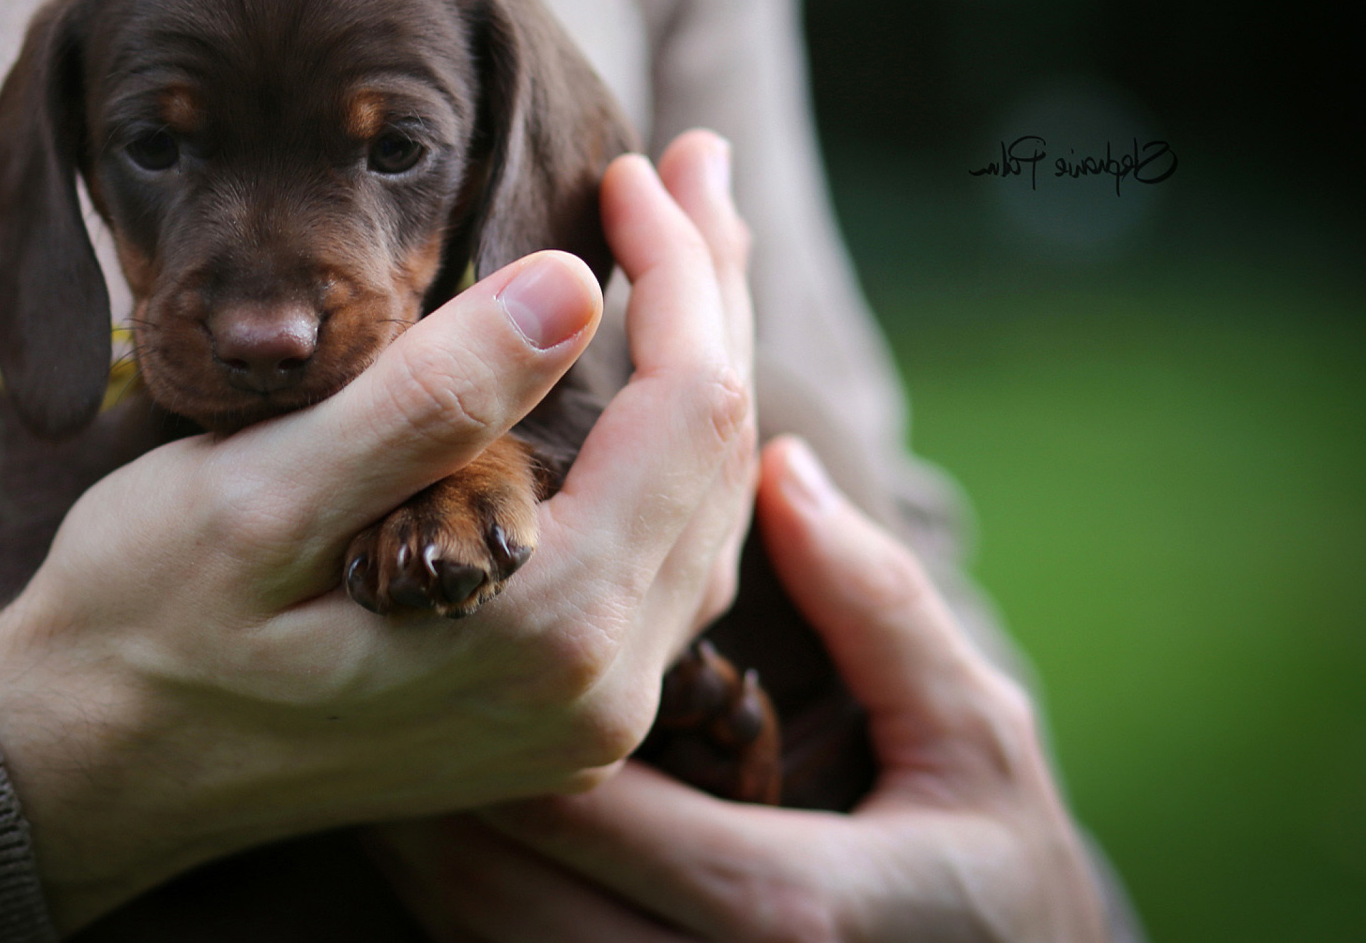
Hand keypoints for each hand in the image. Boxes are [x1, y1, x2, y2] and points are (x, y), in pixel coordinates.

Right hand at [0, 130, 757, 933]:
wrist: (99, 766)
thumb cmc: (150, 619)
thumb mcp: (258, 495)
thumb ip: (426, 402)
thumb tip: (574, 287)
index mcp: (546, 626)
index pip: (687, 406)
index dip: (673, 267)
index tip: (624, 166)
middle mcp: (598, 688)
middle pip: (720, 451)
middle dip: (709, 292)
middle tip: (691, 161)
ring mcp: (587, 714)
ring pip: (707, 505)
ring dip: (703, 362)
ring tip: (686, 240)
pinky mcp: (559, 713)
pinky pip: (668, 562)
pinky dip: (671, 450)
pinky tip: (651, 377)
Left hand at [374, 437, 1110, 942]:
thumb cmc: (998, 883)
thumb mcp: (975, 741)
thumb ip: (879, 608)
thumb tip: (780, 468)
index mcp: (778, 906)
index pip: (580, 782)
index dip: (497, 675)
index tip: (453, 579)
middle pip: (490, 876)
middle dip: (424, 762)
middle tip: (366, 647)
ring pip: (473, 933)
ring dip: (418, 832)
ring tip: (376, 721)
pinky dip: (455, 896)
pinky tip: (436, 817)